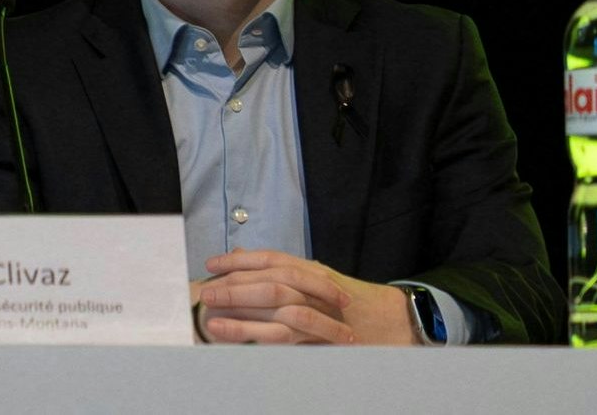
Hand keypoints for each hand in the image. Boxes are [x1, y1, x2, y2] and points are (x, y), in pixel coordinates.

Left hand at [192, 252, 422, 345]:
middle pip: (269, 280)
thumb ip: (280, 269)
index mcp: (309, 270)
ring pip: (277, 304)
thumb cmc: (347, 302)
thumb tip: (240, 258)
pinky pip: (289, 334)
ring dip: (242, 311)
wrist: (390, 322)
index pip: (270, 259)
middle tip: (205, 293)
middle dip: (234, 287)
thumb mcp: (314, 279)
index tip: (210, 265)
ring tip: (212, 318)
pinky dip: (262, 335)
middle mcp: (314, 284)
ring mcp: (320, 309)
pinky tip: (240, 338)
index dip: (238, 261)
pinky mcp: (322, 335)